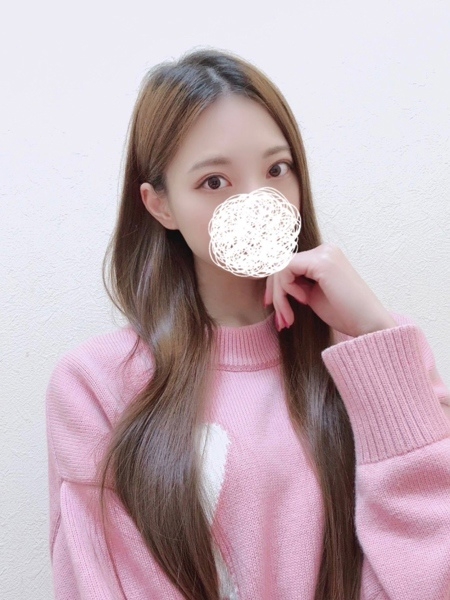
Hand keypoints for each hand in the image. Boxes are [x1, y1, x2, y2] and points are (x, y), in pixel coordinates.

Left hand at [264, 244, 396, 337]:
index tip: (275, 309)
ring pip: (281, 269)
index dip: (276, 287)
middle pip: (282, 266)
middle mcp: (325, 250)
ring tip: (288, 318)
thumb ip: (297, 285)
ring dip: (280, 297)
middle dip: (276, 294)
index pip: (288, 266)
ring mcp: (324, 254)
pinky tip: (302, 302)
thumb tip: (272, 284)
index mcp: (324, 256)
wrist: (369, 324)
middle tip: (280, 320)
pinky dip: (286, 290)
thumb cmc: (345, 314)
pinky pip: (286, 271)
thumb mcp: (313, 295)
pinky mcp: (321, 262)